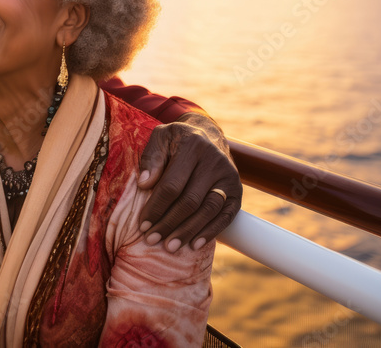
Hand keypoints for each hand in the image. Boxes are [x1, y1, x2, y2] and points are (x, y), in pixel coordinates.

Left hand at [137, 112, 241, 251]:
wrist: (207, 134)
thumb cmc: (177, 140)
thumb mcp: (161, 138)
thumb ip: (151, 158)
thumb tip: (145, 184)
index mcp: (192, 145)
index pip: (172, 185)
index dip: (156, 208)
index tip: (143, 225)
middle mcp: (214, 160)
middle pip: (190, 200)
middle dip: (169, 223)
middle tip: (152, 239)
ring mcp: (228, 175)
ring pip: (209, 210)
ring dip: (188, 231)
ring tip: (170, 246)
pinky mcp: (237, 189)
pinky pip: (227, 215)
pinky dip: (211, 231)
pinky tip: (195, 244)